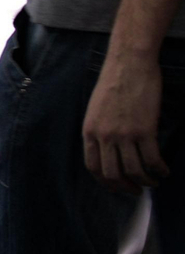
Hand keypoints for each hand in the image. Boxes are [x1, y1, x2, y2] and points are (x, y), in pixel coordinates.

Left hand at [83, 52, 169, 193]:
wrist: (128, 63)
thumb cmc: (114, 82)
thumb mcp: (96, 109)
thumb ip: (100, 130)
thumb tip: (109, 150)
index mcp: (89, 131)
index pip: (93, 166)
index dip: (106, 181)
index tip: (117, 186)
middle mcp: (104, 136)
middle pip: (113, 174)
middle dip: (126, 187)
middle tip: (137, 190)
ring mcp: (123, 134)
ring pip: (135, 171)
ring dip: (146, 181)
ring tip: (153, 181)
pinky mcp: (144, 130)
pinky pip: (152, 159)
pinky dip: (159, 169)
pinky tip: (163, 170)